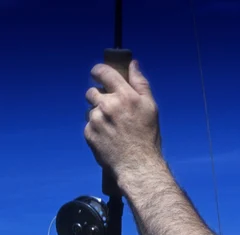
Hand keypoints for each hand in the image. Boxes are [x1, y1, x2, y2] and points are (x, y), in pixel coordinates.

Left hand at [84, 60, 162, 182]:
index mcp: (125, 95)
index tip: (98, 74)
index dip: (98, 71)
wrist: (138, 165)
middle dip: (100, 98)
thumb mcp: (151, 108)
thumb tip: (133, 64)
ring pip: (90, 110)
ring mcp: (96, 119)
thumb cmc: (147, 137)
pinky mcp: (88, 133)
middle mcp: (108, 104)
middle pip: (92, 91)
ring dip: (98, 115)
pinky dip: (96, 130)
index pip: (103, 72)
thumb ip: (140, 83)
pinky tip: (109, 138)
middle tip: (112, 111)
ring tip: (113, 129)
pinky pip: (89, 126)